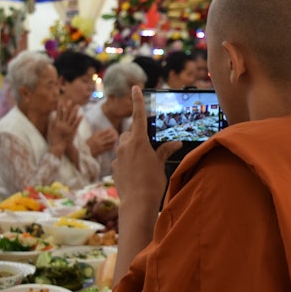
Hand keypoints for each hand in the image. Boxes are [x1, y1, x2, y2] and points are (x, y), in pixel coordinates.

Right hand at [47, 100, 80, 154]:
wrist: (58, 147)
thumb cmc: (54, 139)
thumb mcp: (50, 130)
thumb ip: (51, 123)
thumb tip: (53, 116)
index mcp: (57, 124)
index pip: (58, 113)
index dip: (60, 107)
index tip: (61, 101)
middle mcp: (62, 124)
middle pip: (65, 114)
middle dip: (68, 107)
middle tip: (70, 100)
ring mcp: (67, 128)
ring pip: (72, 118)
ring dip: (75, 111)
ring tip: (78, 105)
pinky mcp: (72, 132)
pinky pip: (76, 125)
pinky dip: (79, 120)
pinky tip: (82, 115)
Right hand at [88, 127, 118, 155]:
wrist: (84, 152)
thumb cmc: (88, 145)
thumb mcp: (91, 138)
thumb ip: (97, 135)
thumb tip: (104, 132)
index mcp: (95, 135)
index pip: (103, 131)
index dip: (108, 130)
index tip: (111, 129)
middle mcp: (98, 139)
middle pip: (108, 136)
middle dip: (112, 134)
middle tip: (116, 133)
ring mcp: (100, 145)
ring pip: (109, 141)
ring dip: (113, 140)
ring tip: (116, 139)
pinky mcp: (101, 150)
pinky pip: (108, 148)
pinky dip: (111, 147)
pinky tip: (114, 146)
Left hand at [113, 87, 181, 207]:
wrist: (137, 204)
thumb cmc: (152, 183)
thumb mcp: (161, 164)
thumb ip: (165, 151)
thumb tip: (175, 143)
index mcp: (138, 140)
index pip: (138, 115)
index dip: (137, 100)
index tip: (135, 87)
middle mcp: (125, 145)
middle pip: (130, 133)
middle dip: (138, 136)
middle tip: (150, 148)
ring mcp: (118, 157)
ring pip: (125, 146)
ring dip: (133, 149)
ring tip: (145, 163)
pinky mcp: (115, 168)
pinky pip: (122, 159)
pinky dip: (129, 161)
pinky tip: (137, 173)